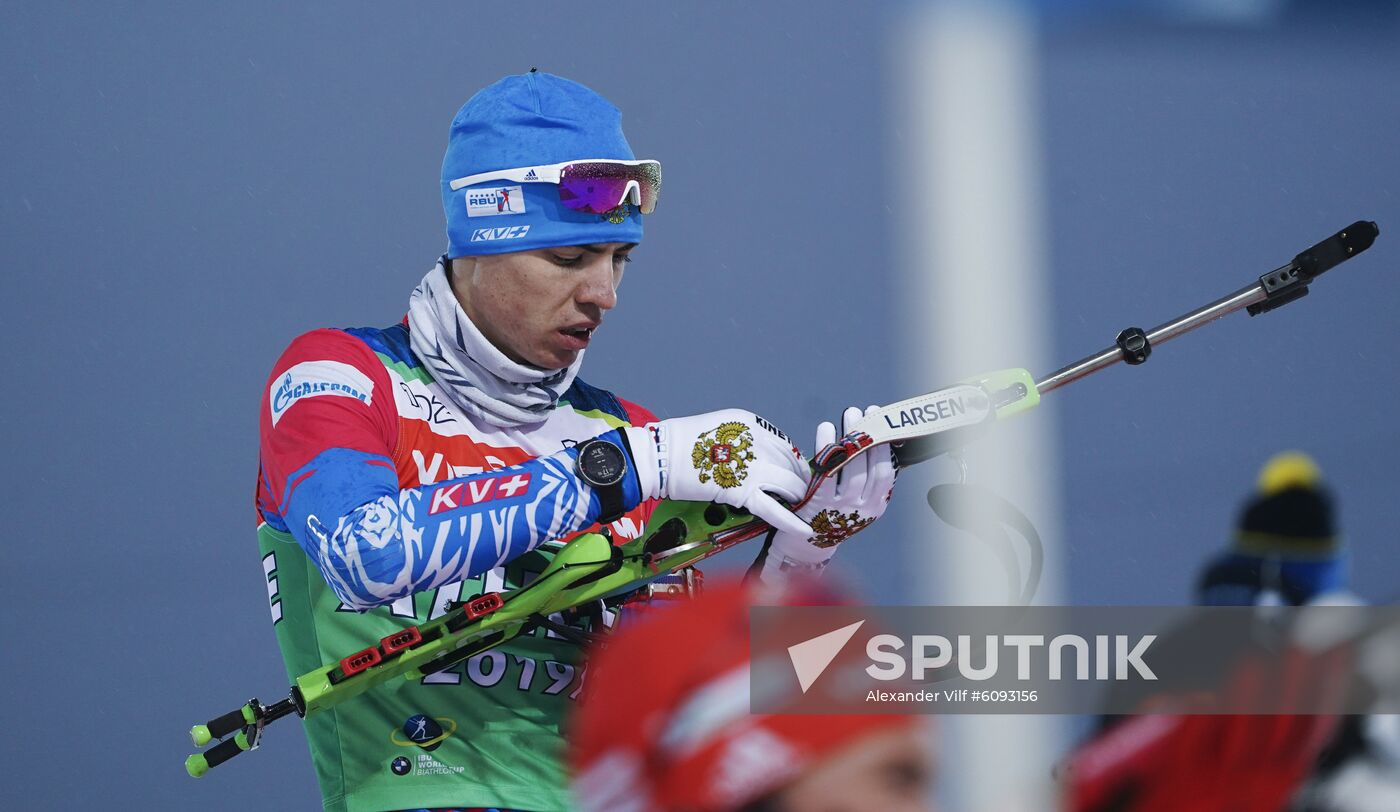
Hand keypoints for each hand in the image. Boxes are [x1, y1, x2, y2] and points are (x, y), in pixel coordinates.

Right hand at [625, 409, 812, 535]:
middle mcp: (756, 442)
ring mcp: (751, 466)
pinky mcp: (742, 491)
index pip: (784, 446)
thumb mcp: (719, 429)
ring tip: (797, 504)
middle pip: (791, 463)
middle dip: (798, 480)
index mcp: (750, 424)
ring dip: (796, 496)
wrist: (660, 456)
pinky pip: (773, 508)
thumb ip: (742, 441)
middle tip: (800, 491)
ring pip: (789, 484)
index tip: (794, 473)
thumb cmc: (682, 444)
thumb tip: (757, 458)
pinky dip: (791, 521)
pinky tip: (804, 529)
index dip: (792, 463)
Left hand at [759, 406, 894, 577]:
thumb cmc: (833, 515)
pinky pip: (826, 469)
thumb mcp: (858, 503)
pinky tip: (826, 428)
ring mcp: (840, 507)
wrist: (806, 545)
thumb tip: (878, 441)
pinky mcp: (818, 503)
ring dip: (850, 434)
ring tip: (848, 414)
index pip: (885, 472)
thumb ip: (868, 480)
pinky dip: (828, 445)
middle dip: (867, 433)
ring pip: (851, 464)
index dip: (884, 445)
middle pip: (869, 464)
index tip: (879, 423)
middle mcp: (861, 508)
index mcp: (876, 506)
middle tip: (861, 412)